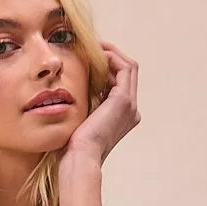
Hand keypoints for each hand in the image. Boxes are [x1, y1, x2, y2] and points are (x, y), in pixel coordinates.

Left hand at [60, 41, 140, 167]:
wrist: (80, 158)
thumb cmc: (74, 146)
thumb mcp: (82, 120)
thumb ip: (86, 103)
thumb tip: (76, 86)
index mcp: (123, 117)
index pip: (121, 83)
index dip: (108, 68)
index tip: (90, 59)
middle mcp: (132, 110)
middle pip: (128, 72)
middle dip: (112, 56)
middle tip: (93, 47)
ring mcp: (130, 105)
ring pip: (129, 67)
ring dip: (112, 54)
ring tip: (93, 47)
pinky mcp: (123, 100)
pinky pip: (123, 68)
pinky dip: (111, 58)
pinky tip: (95, 55)